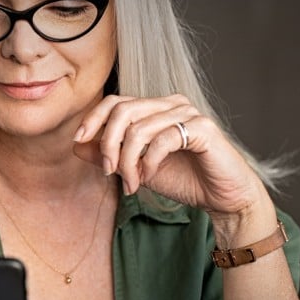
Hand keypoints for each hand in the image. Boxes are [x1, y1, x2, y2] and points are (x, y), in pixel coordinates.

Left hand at [71, 94, 269, 224]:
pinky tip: (149, 177)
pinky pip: (163, 139)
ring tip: (132, 183)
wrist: (222, 198)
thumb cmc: (184, 180)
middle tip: (109, 172)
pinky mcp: (203, 129)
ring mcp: (189, 113)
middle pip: (123, 110)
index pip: (116, 101)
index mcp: (156, 108)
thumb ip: (109, 155)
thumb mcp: (137, 168)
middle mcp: (172, 104)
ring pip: (140, 128)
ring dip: (129, 161)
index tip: (79, 140)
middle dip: (108, 143)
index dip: (93, 118)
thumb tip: (77, 144)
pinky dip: (149, 162)